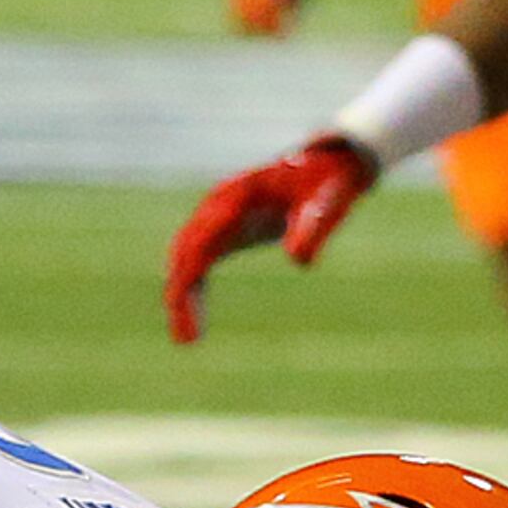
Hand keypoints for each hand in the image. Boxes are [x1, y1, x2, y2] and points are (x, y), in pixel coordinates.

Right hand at [164, 135, 374, 342]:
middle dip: (181, 296)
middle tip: (187, 340)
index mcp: (237, 195)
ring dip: (183, 299)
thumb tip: (299, 262)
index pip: (200, 239)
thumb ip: (313, 228)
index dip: (190, 275)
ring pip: (186, 261)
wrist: (324, 166)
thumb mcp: (326, 203)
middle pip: (185, 253)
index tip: (183, 307)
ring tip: (187, 341)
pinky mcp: (225, 232)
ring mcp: (218, 219)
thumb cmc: (325, 183)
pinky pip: (200, 265)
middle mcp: (218, 205)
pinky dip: (195, 293)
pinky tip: (196, 325)